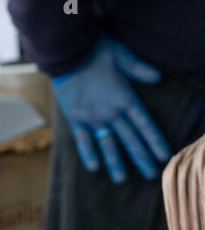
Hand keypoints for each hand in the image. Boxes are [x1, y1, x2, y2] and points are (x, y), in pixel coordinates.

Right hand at [51, 38, 170, 183]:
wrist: (66, 51)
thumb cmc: (95, 50)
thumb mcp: (121, 54)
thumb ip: (138, 68)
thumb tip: (158, 77)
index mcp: (125, 98)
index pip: (144, 124)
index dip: (154, 141)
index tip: (163, 156)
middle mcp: (110, 111)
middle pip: (129, 139)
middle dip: (141, 157)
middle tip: (150, 175)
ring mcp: (92, 116)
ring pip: (107, 143)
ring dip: (115, 162)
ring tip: (121, 179)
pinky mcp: (75, 117)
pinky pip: (83, 139)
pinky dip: (88, 152)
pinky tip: (94, 168)